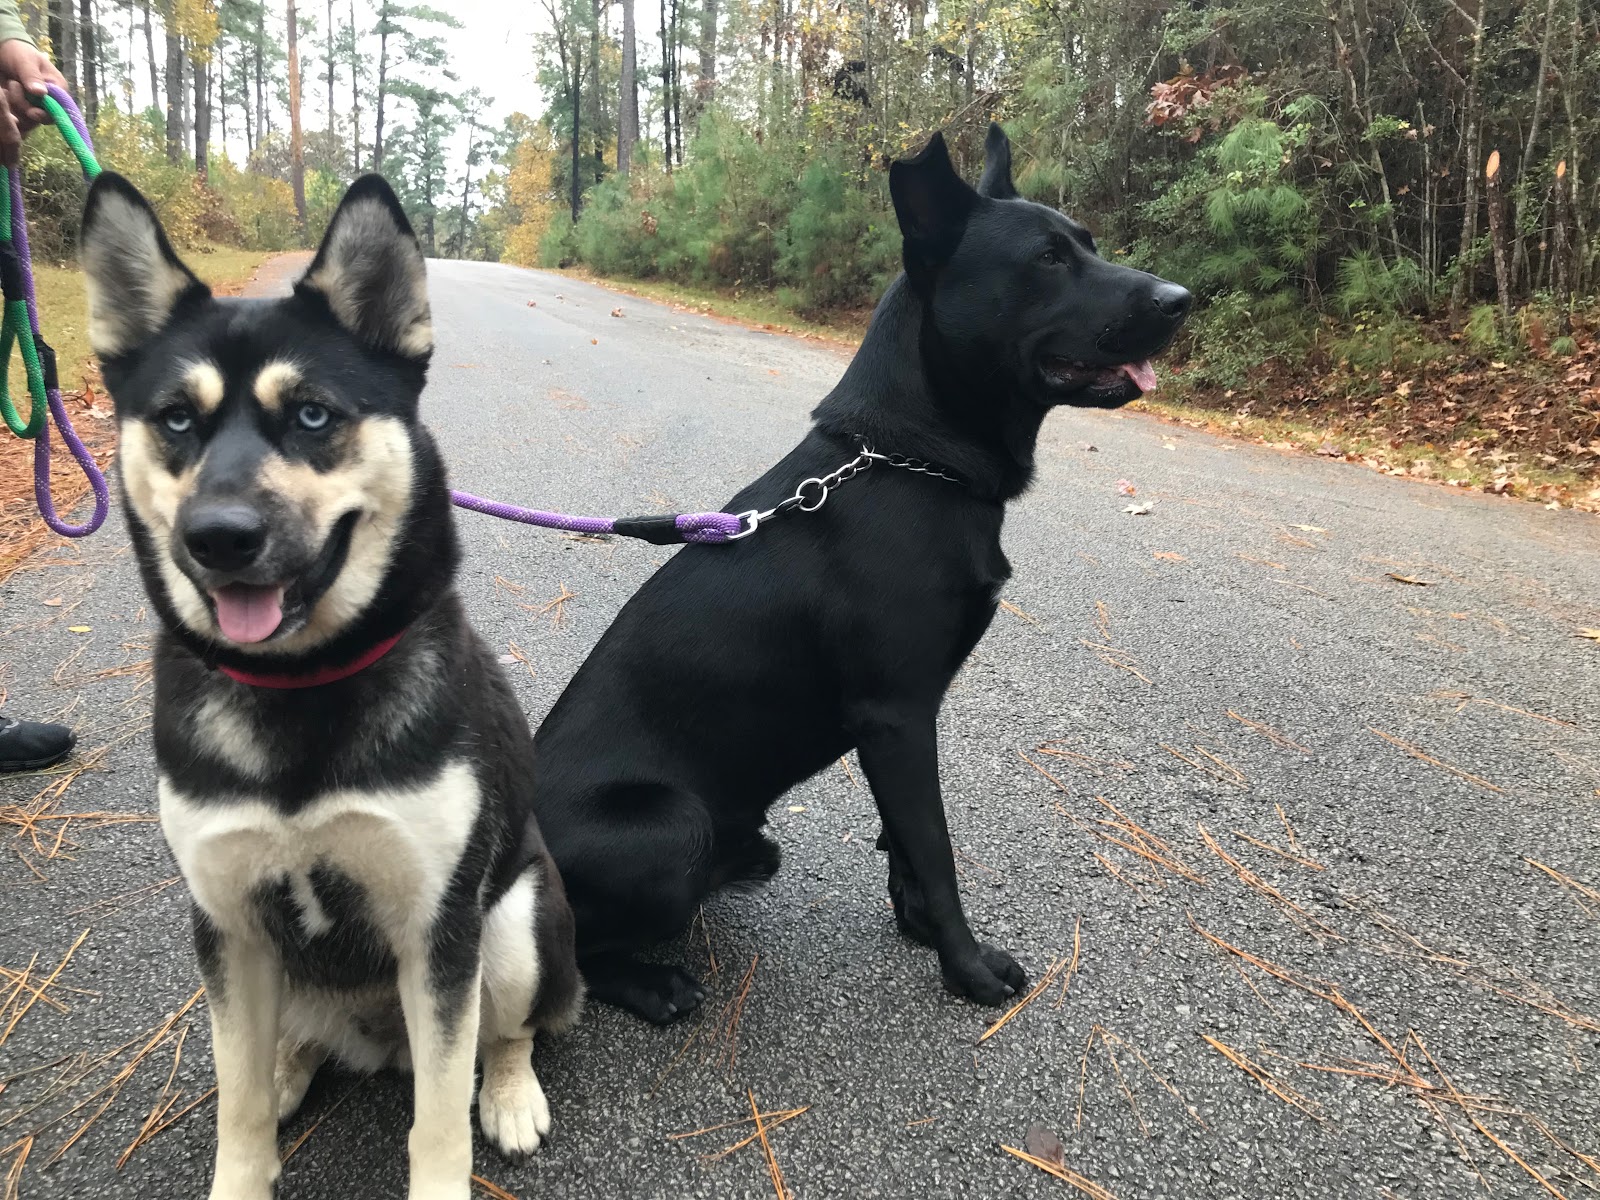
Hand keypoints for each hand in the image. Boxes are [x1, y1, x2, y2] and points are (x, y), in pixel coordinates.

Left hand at [0, 39, 66, 165]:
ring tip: (8, 87)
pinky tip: (5, 95)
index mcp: (59, 88)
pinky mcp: (24, 109)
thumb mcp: (25, 61)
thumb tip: (41, 93)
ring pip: (31, 119)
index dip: (48, 112)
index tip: (32, 112)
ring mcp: (37, 106)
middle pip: (45, 117)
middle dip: (27, 107)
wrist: (3, 52)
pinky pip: (20, 118)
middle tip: (13, 87)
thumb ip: (32, 76)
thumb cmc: (18, 52)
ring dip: (17, 105)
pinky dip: (11, 111)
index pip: (61, 108)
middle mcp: (51, 100)